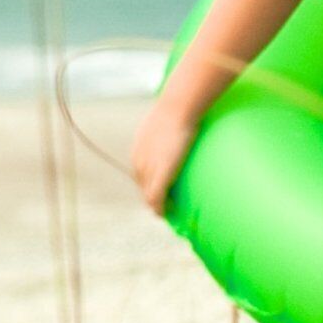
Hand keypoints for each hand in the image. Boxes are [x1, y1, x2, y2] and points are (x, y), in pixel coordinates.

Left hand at [130, 99, 199, 215]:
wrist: (177, 108)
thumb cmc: (176, 109)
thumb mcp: (167, 120)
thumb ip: (169, 128)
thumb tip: (183, 123)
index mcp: (139, 152)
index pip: (141, 175)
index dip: (149, 185)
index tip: (160, 190)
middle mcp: (139, 163)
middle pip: (143, 187)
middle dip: (152, 198)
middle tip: (165, 206)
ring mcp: (149, 169)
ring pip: (148, 196)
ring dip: (156, 205)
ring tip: (167, 211)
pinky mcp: (161, 175)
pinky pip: (156, 199)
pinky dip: (159, 209)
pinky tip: (165, 214)